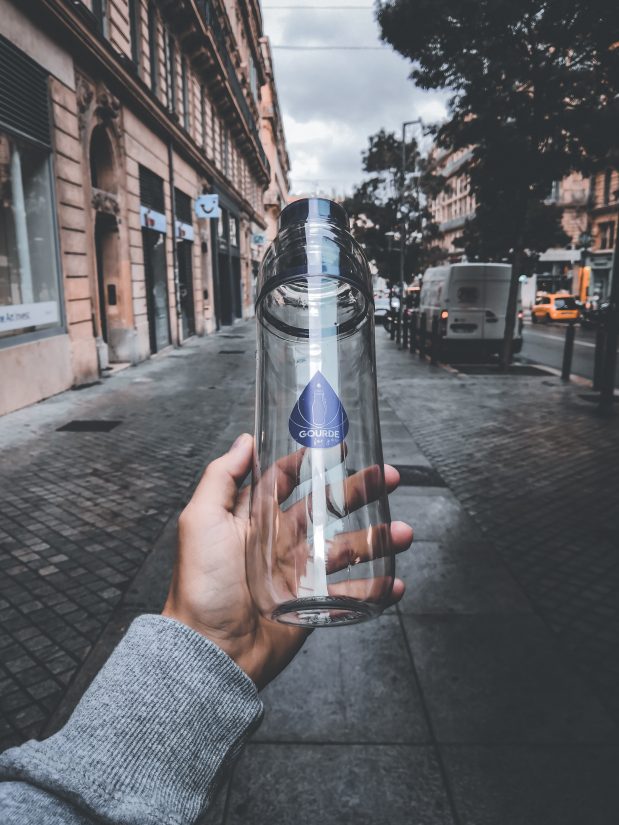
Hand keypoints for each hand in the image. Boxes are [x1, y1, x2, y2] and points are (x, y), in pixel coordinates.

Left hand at [163, 434, 412, 688]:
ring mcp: (300, 572)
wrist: (211, 650)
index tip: (339, 447)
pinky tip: (395, 582)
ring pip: (348, 548)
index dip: (312, 462)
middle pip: (327, 508)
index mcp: (255, 518)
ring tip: (403, 533)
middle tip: (387, 479)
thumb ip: (222, 477)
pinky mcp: (313, 605)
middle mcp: (280, 540)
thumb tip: (245, 440)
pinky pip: (351, 594)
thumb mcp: (201, 520)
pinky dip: (376, 588)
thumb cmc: (202, 585)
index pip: (287, 480)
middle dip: (359, 492)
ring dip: (378, 539)